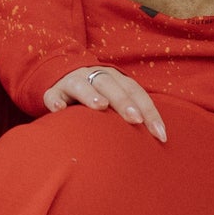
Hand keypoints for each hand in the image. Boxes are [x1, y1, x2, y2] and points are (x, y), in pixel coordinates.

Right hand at [44, 64, 166, 142]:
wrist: (63, 76)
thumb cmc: (99, 96)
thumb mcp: (116, 99)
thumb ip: (133, 112)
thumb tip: (160, 139)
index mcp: (115, 77)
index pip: (135, 91)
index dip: (149, 111)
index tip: (160, 134)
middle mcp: (94, 76)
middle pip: (110, 85)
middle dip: (124, 101)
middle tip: (135, 119)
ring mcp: (72, 82)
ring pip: (81, 85)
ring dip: (91, 94)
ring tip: (101, 106)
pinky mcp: (53, 91)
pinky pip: (52, 96)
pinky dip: (55, 101)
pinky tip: (58, 110)